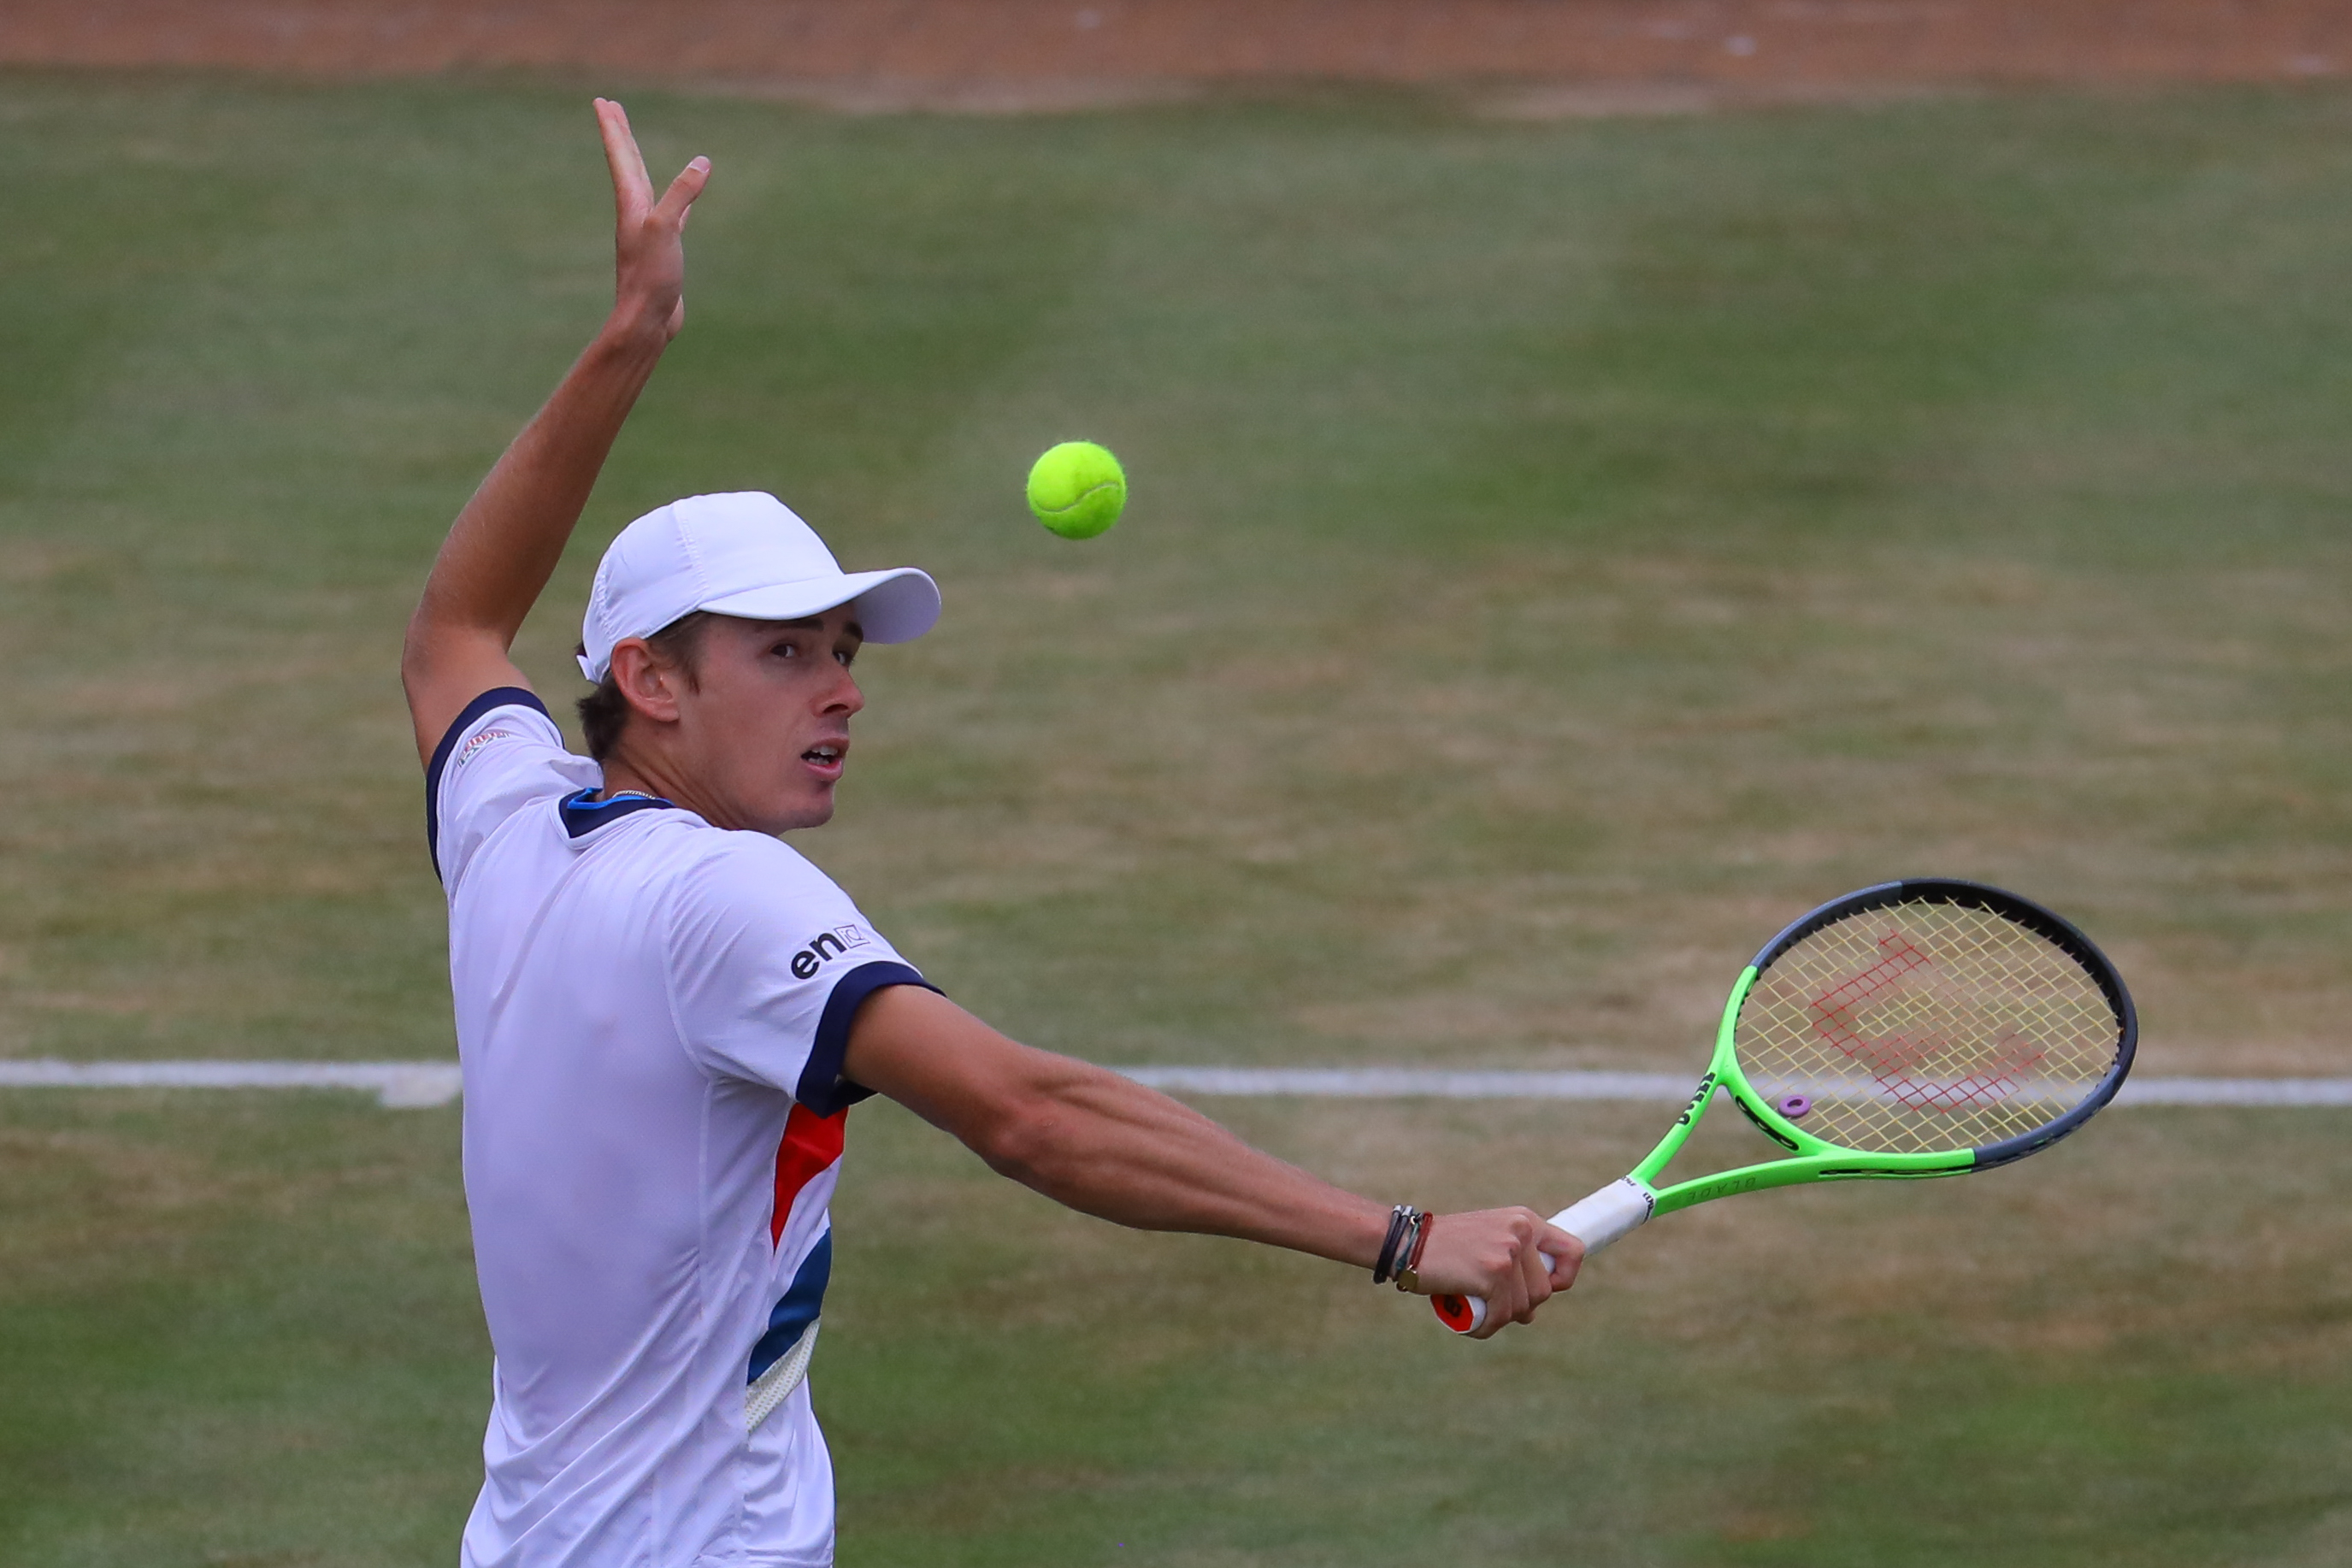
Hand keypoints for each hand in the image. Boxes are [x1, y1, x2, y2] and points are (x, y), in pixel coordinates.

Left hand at [594, 98, 709, 341]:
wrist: (647, 321)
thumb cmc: (650, 277)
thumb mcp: (666, 229)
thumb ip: (682, 194)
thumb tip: (702, 163)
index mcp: (632, 204)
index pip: (621, 156)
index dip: (613, 128)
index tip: (603, 102)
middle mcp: (636, 214)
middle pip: (627, 165)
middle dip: (620, 136)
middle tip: (611, 110)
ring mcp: (649, 231)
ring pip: (645, 186)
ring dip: (639, 162)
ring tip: (635, 145)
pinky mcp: (664, 249)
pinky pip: (670, 213)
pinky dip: (676, 199)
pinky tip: (684, 200)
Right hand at [1409, 1208, 1582, 1338]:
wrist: (1405, 1242)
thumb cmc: (1444, 1247)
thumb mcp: (1487, 1240)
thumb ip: (1514, 1264)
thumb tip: (1533, 1312)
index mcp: (1524, 1220)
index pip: (1573, 1250)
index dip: (1565, 1276)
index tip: (1548, 1287)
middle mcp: (1520, 1232)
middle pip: (1544, 1291)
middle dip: (1520, 1305)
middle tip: (1491, 1301)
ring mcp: (1507, 1253)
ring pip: (1524, 1308)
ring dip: (1500, 1317)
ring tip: (1475, 1306)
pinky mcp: (1492, 1274)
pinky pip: (1501, 1317)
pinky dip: (1485, 1326)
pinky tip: (1468, 1318)